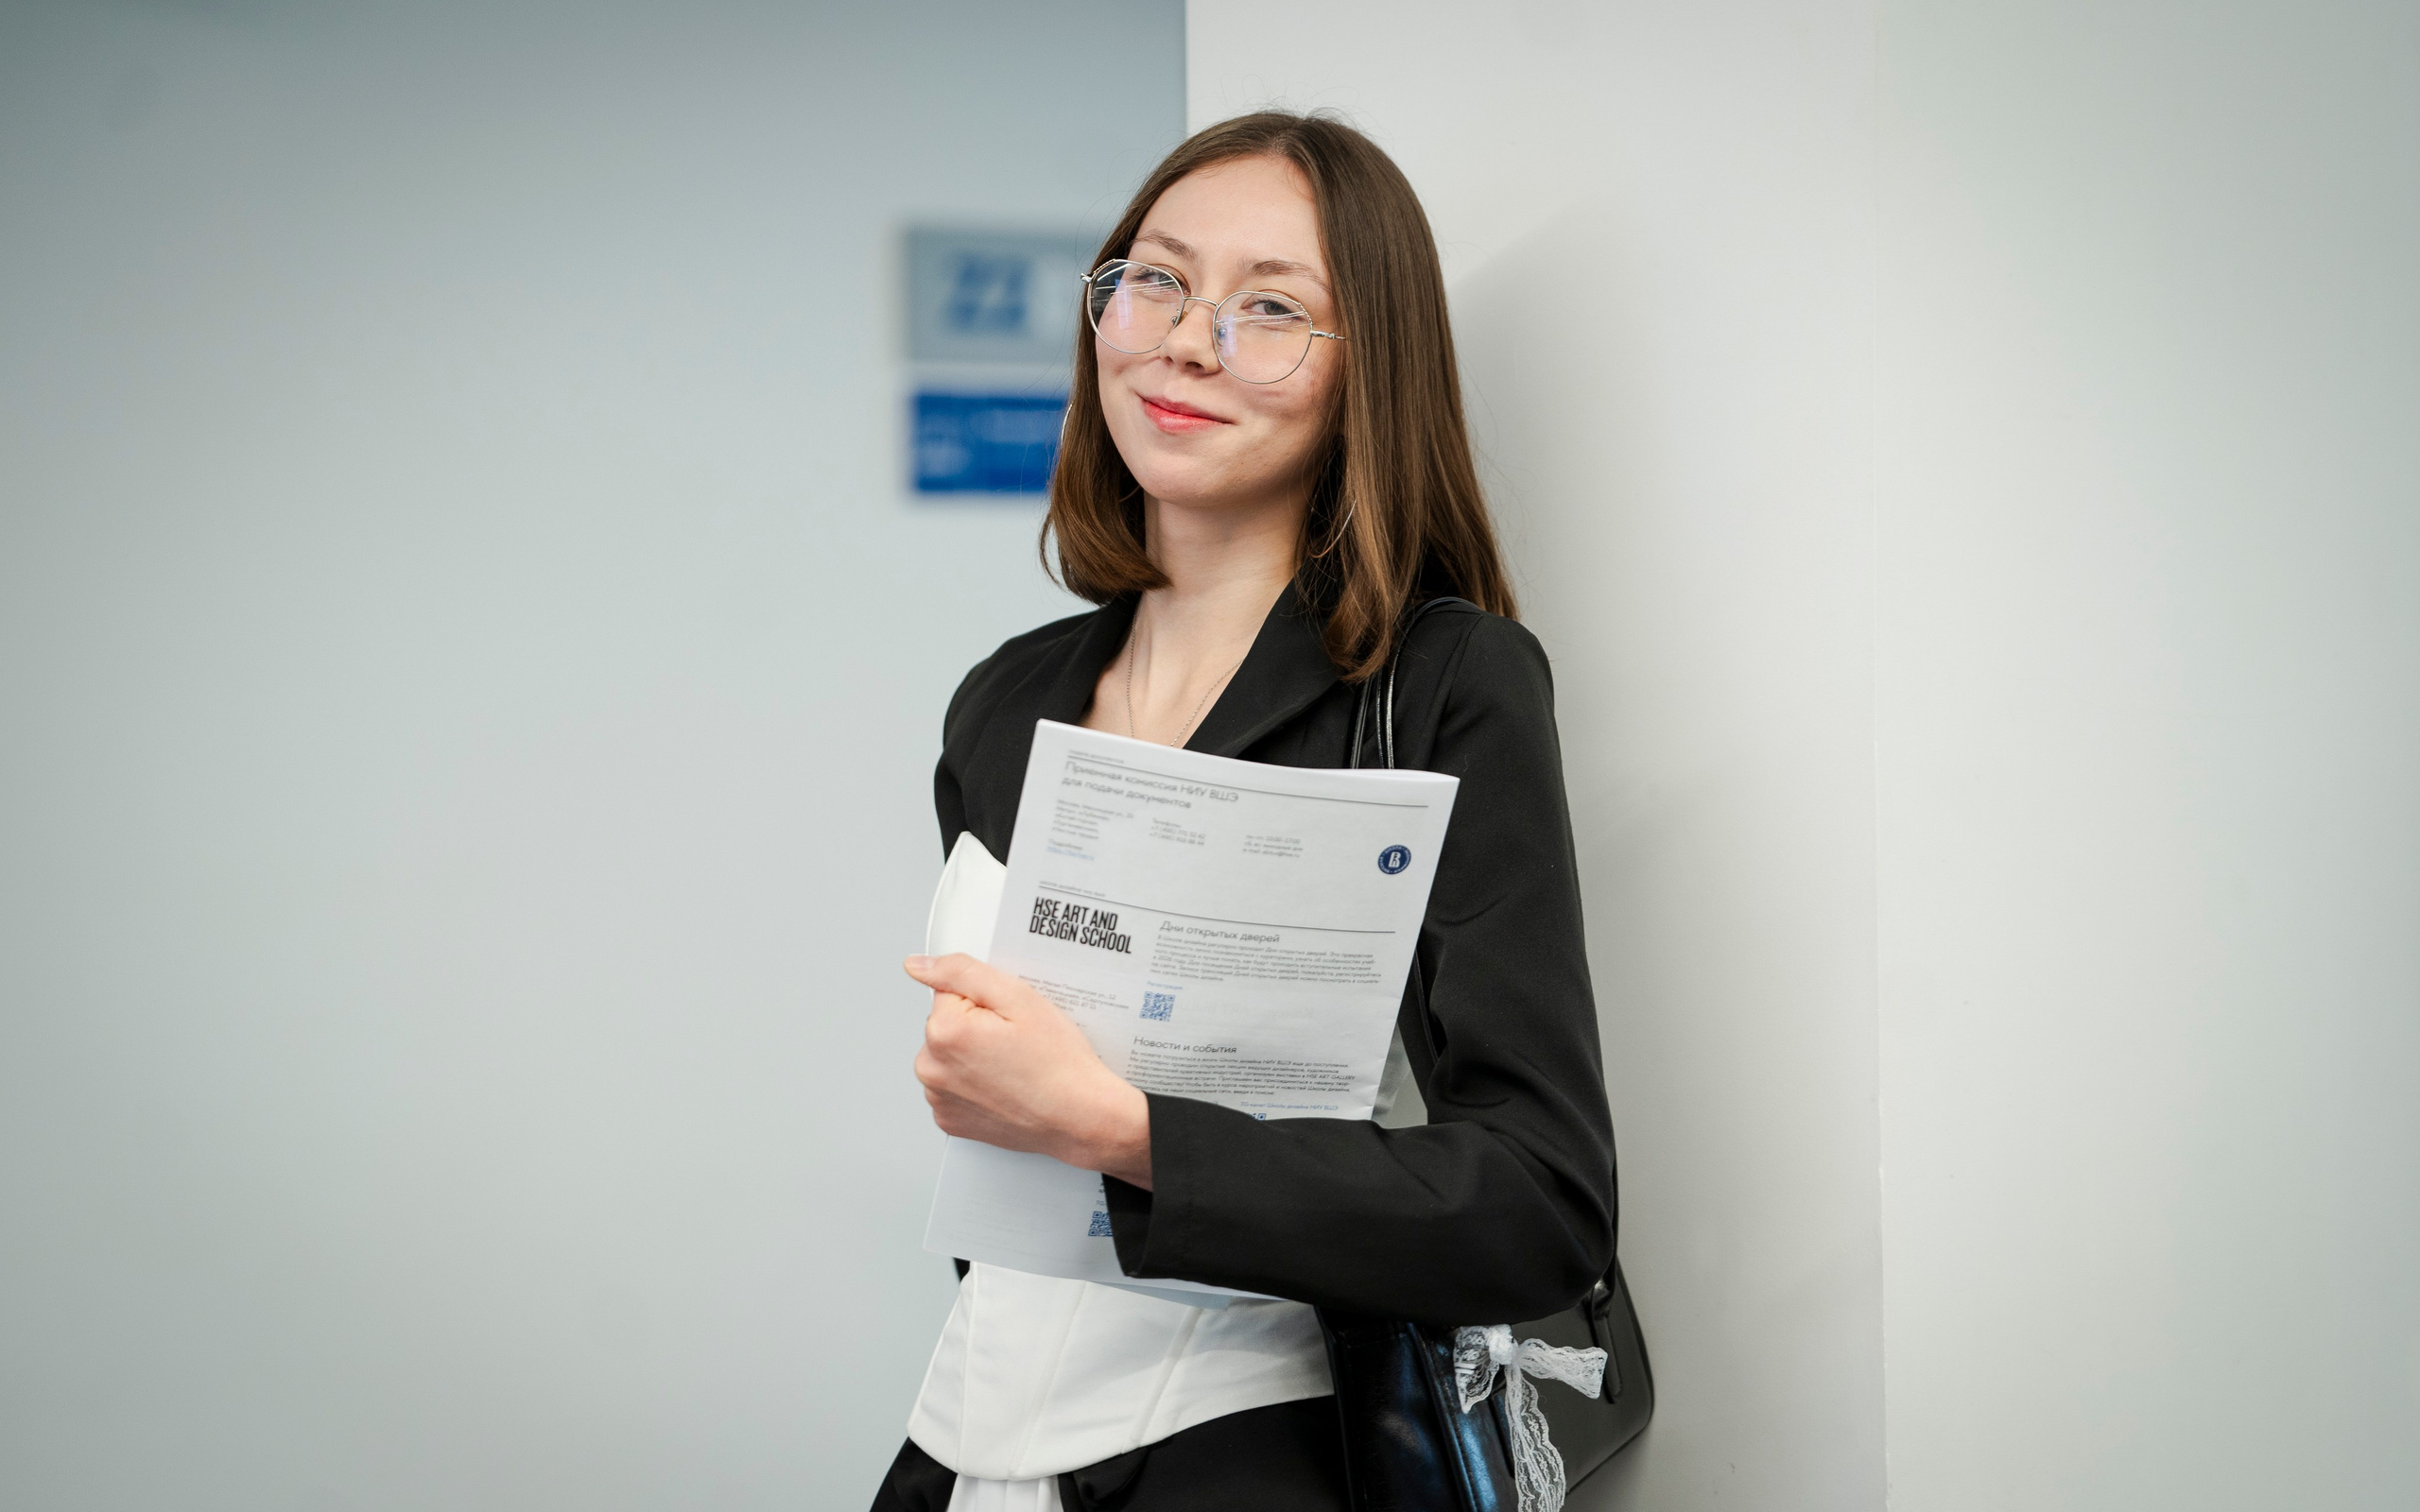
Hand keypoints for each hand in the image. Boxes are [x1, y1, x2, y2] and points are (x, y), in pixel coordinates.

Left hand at [906, 953, 1152, 1188]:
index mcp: (943, 1032)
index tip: (1010, 1021)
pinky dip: (975, 1085)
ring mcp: (938, 1099)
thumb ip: (961, 972)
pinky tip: (1004, 1087)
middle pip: (947, 1025)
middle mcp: (931, 1069)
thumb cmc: (1057, 1064)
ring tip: (1013, 1067)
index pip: (951, 993)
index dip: (986, 1001)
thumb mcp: (1017, 998)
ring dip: (974, 1057)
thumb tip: (917, 965)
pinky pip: (954, 1088)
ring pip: (950, 1056)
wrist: (1079, 1118)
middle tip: (1015, 1044)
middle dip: (977, 1027)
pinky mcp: (949, 1121)